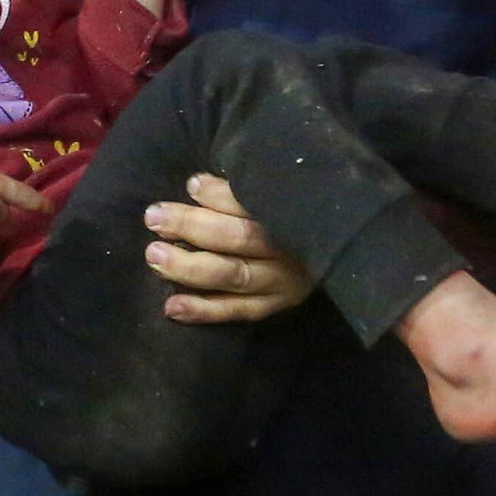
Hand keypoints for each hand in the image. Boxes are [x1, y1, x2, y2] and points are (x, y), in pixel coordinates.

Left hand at [144, 173, 313, 322]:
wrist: (341, 250)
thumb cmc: (290, 209)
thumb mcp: (274, 190)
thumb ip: (237, 189)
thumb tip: (196, 186)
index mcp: (292, 212)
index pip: (253, 202)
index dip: (219, 194)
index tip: (191, 184)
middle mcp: (289, 248)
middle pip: (240, 237)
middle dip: (193, 226)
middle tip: (154, 218)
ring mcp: (283, 282)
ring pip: (234, 276)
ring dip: (190, 268)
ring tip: (155, 257)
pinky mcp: (276, 305)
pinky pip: (237, 311)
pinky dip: (204, 311)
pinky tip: (172, 308)